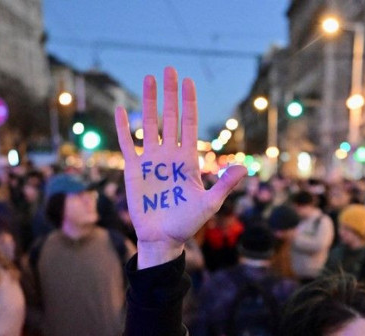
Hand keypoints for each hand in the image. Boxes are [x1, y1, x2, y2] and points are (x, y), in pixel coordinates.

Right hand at [115, 67, 245, 268]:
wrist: (163, 238)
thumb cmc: (188, 223)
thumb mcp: (210, 204)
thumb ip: (224, 185)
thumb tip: (244, 168)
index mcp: (188, 160)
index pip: (189, 124)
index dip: (189, 103)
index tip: (188, 81)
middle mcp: (169, 155)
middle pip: (170, 117)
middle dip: (170, 93)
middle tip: (169, 69)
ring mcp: (151, 160)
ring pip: (149, 124)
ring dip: (148, 101)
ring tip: (148, 79)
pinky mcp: (134, 170)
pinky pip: (128, 144)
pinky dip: (124, 128)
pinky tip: (121, 110)